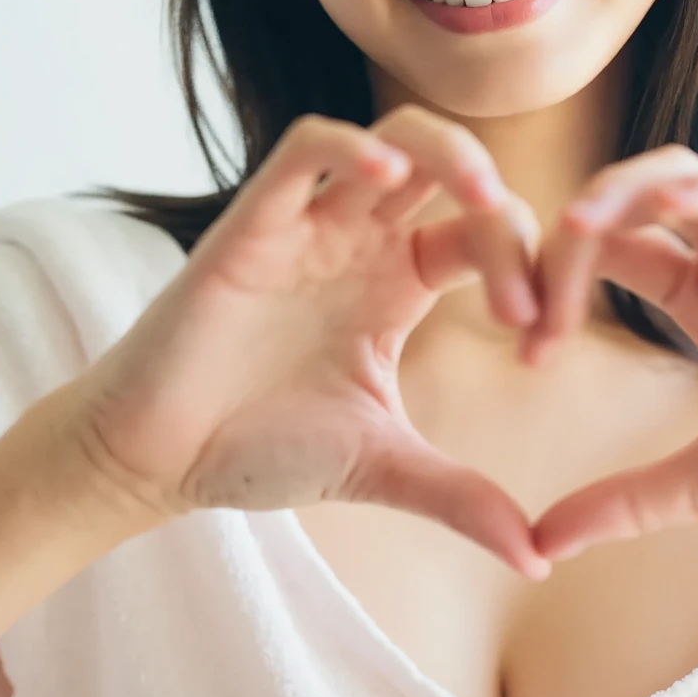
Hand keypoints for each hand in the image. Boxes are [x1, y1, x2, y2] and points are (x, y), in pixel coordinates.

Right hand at [67, 108, 551, 577]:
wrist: (156, 459)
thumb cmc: (257, 449)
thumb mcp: (381, 469)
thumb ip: (461, 498)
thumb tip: (540, 558)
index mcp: (398, 284)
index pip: (484, 237)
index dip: (529, 272)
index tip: (541, 345)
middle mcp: (360, 242)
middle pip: (453, 170)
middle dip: (506, 208)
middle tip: (528, 287)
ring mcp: (309, 225)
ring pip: (393, 138)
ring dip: (450, 153)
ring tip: (483, 200)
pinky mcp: (253, 223)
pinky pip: (306, 148)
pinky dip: (350, 148)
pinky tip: (385, 179)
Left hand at [523, 147, 697, 562]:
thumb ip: (627, 502)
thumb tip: (538, 546)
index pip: (610, 255)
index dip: (555, 285)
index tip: (527, 351)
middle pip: (631, 202)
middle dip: (572, 232)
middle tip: (531, 293)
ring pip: (688, 175)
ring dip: (627, 190)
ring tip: (578, 229)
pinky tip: (674, 215)